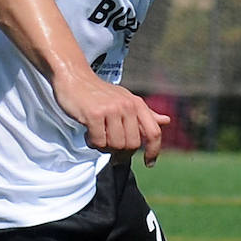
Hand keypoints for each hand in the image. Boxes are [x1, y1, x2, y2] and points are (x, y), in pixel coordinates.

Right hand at [52, 68, 171, 165]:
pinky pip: (99, 142)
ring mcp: (111, 110)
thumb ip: (145, 113)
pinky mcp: (94, 115)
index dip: (153, 151)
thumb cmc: (99, 92)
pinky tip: (88, 133)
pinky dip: (92, 143)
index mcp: (137, 104)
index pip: (153, 133)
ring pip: (115, 145)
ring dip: (104, 147)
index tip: (149, 163)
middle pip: (132, 144)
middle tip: (108, 146)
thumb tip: (166, 121)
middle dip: (120, 151)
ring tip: (97, 136)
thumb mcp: (125, 99)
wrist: (74, 77)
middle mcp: (127, 106)